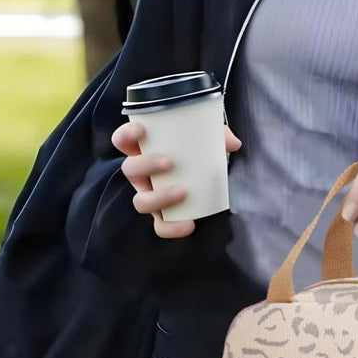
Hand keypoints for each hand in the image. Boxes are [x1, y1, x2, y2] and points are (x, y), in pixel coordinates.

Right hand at [112, 120, 241, 239]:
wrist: (206, 174)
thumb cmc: (197, 149)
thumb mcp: (207, 137)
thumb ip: (219, 135)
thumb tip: (233, 143)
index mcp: (144, 149)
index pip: (123, 139)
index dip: (126, 135)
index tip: (141, 130)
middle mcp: (142, 173)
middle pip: (129, 169)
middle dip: (146, 165)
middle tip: (170, 163)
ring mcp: (149, 194)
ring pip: (140, 201)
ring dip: (159, 197)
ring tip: (183, 192)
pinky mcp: (162, 215)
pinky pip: (160, 225)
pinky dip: (172, 227)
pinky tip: (189, 223)